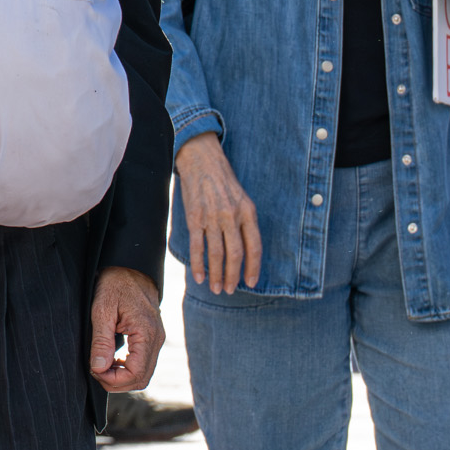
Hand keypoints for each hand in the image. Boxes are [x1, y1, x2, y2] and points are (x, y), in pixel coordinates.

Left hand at [89, 266, 161, 391]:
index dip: (114, 379)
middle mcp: (157, 339)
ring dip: (123, 377)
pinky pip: (144, 363)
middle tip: (96, 372)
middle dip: (117, 382)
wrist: (129, 266)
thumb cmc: (114, 284)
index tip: (95, 371)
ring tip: (102, 366)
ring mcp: (157, 339)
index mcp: (147, 333)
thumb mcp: (102, 310)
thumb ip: (101, 341)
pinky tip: (112, 360)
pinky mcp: (153, 337)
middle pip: (142, 379)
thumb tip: (99, 368)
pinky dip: (128, 368)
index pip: (136, 373)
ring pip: (144, 374)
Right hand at [175, 131, 260, 293]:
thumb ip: (244, 222)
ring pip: (216, 254)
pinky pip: (198, 246)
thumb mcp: (242, 198)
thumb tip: (244, 251)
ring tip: (215, 288)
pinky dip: (198, 264)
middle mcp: (232, 216)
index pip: (254, 247)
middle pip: (235, 254)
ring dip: (216, 275)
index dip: (253, 267)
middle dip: (233, 276)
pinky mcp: (194, 217)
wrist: (201, 159)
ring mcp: (212, 217)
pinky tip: (199, 277)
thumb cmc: (222, 180)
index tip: (251, 283)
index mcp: (248, 212)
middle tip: (229, 290)